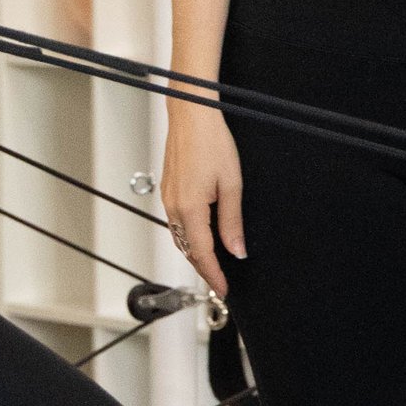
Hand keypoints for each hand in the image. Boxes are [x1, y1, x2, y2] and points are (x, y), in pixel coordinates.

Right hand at [159, 103, 245, 301]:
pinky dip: (189, 237)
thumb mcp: (231, 185)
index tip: (224, 289)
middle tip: (221, 282)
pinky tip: (202, 237)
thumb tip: (237, 250)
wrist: (192, 116)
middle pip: (188, 250)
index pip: (202, 254)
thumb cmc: (211, 142)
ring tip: (214, 264)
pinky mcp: (168, 191)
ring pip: (181, 238)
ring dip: (196, 254)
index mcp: (190, 209)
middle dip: (204, 268)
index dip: (214, 275)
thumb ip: (232, 222)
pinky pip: (177, 223)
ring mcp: (168, 199)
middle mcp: (174, 207)